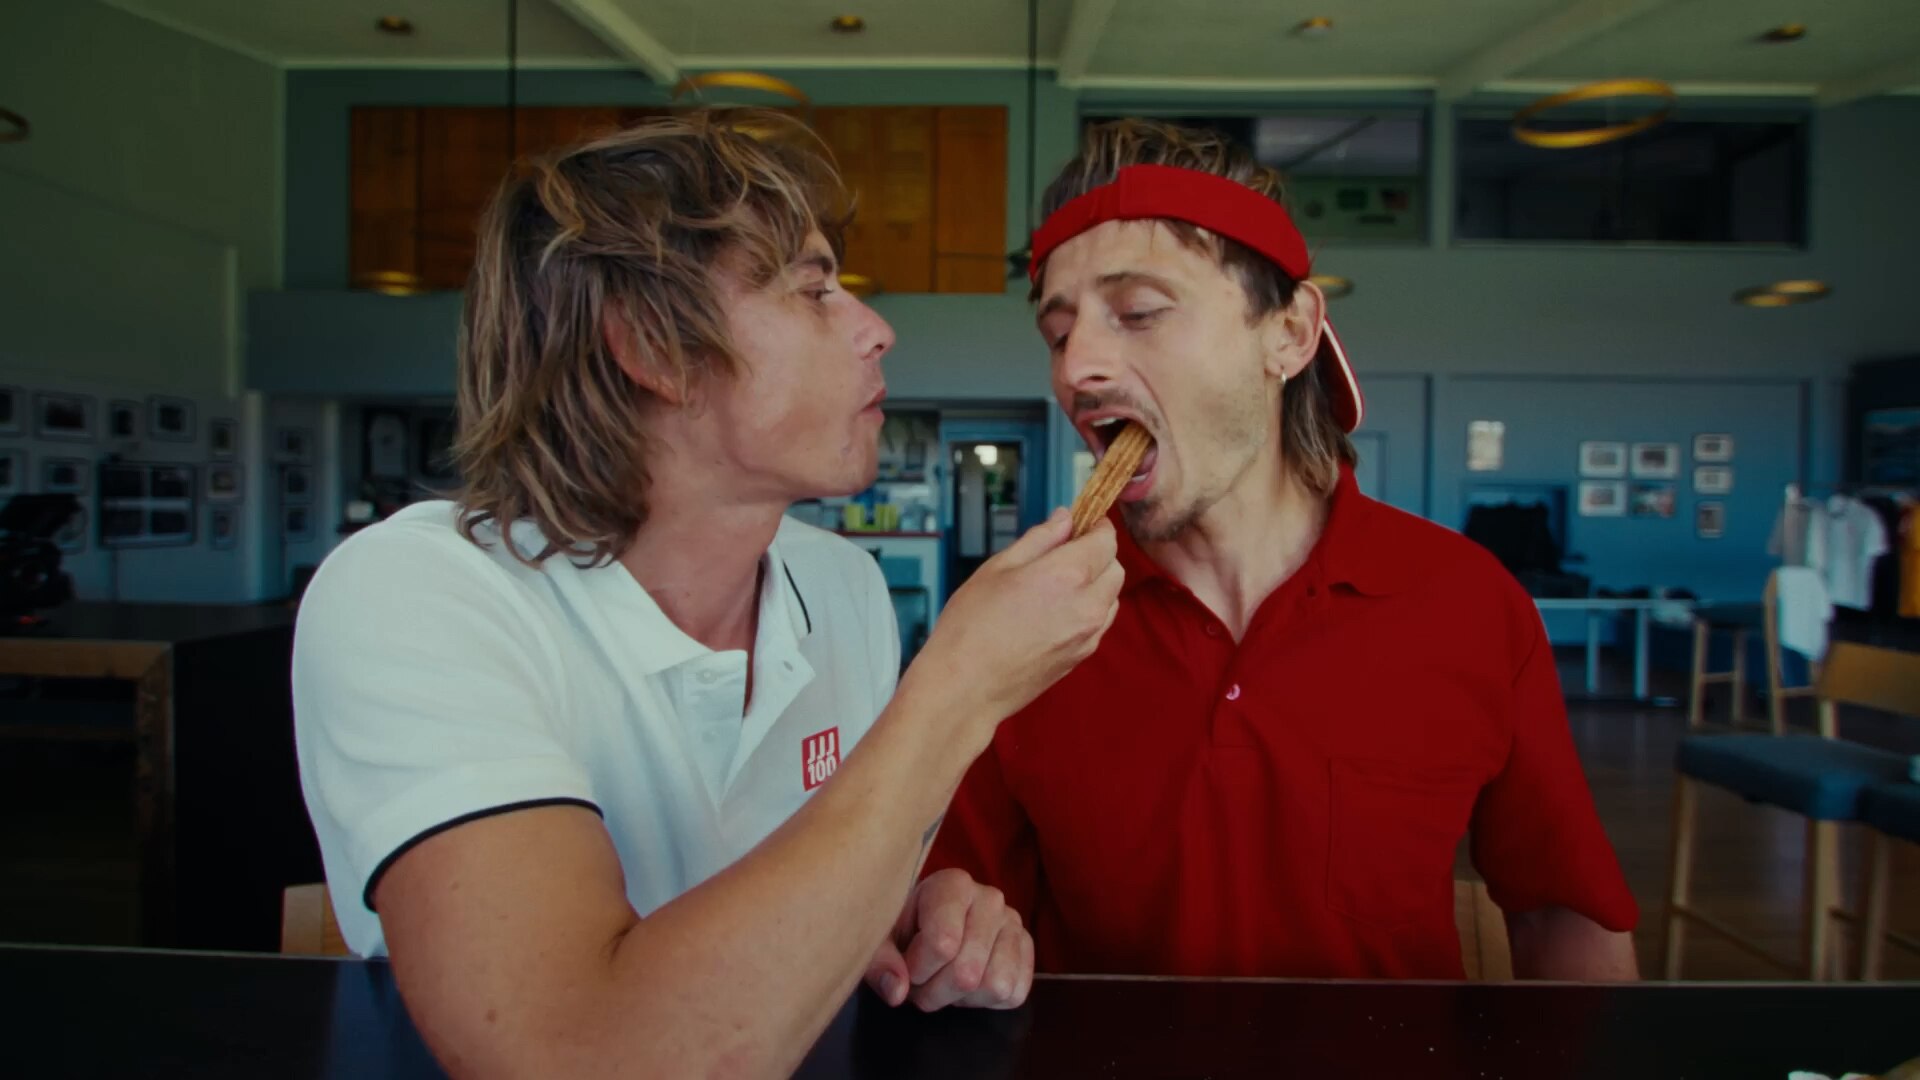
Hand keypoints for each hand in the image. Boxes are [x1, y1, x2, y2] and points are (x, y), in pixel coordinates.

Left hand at [864, 869, 1032, 1011]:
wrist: (929, 924)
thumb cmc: (903, 929)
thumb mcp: (880, 940)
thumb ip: (880, 963)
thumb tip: (897, 990)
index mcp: (953, 884)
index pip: (943, 944)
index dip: (918, 969)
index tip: (906, 964)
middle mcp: (990, 898)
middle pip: (967, 972)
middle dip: (935, 991)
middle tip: (922, 981)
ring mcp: (1014, 923)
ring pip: (995, 986)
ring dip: (962, 998)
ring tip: (945, 979)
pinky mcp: (1027, 949)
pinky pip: (1014, 994)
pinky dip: (986, 1002)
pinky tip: (968, 984)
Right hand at [906, 508, 1122, 729]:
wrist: (966, 687)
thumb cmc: (971, 626)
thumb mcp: (998, 568)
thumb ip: (1039, 539)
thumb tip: (1065, 519)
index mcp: (1068, 575)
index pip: (1106, 541)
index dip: (1097, 527)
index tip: (1082, 523)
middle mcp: (1087, 605)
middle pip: (1115, 568)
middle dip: (1097, 554)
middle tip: (1064, 552)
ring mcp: (1088, 634)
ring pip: (1111, 597)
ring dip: (1096, 583)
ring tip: (1057, 585)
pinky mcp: (1082, 656)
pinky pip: (1099, 622)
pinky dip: (1089, 608)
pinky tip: (1055, 611)